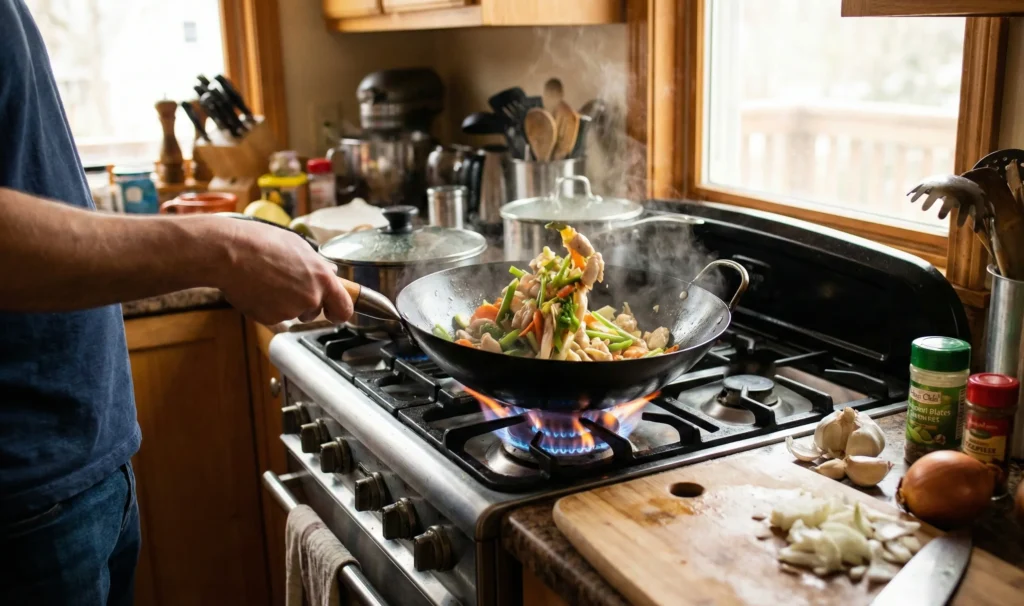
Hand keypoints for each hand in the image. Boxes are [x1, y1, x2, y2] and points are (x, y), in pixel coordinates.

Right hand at [206, 217, 353, 324]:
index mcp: (322, 278)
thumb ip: (317, 265)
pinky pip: (273, 316)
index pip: (345, 308)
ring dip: (284, 302)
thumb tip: (330, 272)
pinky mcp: (270, 318)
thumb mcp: (298, 246)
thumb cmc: (261, 243)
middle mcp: (310, 297)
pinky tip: (257, 287)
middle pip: (315, 311)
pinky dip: (266, 306)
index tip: (335, 311)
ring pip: (292, 312)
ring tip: (268, 279)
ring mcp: (290, 310)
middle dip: (306, 303)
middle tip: (287, 284)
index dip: (340, 311)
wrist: (229, 252)